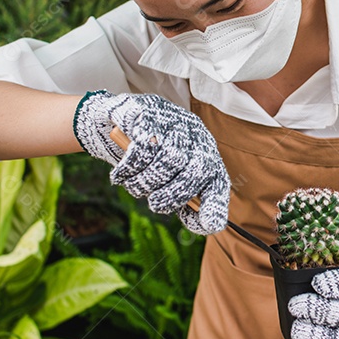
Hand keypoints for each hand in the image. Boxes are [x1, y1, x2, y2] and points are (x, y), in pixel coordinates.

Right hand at [73, 90, 229, 233]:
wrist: (121, 120)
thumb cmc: (151, 158)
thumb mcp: (170, 178)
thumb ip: (184, 199)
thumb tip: (206, 224)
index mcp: (205, 155)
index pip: (218, 181)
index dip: (215, 204)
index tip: (211, 224)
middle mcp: (196, 137)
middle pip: (197, 171)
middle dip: (173, 196)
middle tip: (155, 203)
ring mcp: (174, 122)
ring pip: (168, 161)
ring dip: (146, 183)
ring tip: (134, 186)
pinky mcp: (148, 114)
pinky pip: (142, 149)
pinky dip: (129, 169)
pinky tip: (121, 174)